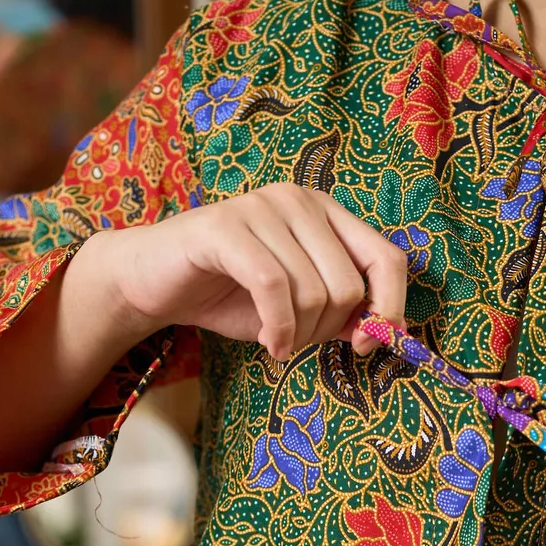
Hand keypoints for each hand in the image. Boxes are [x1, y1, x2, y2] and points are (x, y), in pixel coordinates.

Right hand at [78, 183, 407, 359]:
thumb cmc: (232, 296)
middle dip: (325, 330)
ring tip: (276, 339)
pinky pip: (273, 286)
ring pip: (313, 289)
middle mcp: (300, 199)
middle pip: (349, 284)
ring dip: (298, 334)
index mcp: (327, 214)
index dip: (389, 309)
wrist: (157, 284)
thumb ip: (343, 315)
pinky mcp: (225, 225)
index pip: (388, 258)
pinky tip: (270, 341)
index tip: (366, 346)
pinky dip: (278, 327)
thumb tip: (385, 332)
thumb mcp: (302, 312)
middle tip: (295, 342)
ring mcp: (262, 206)